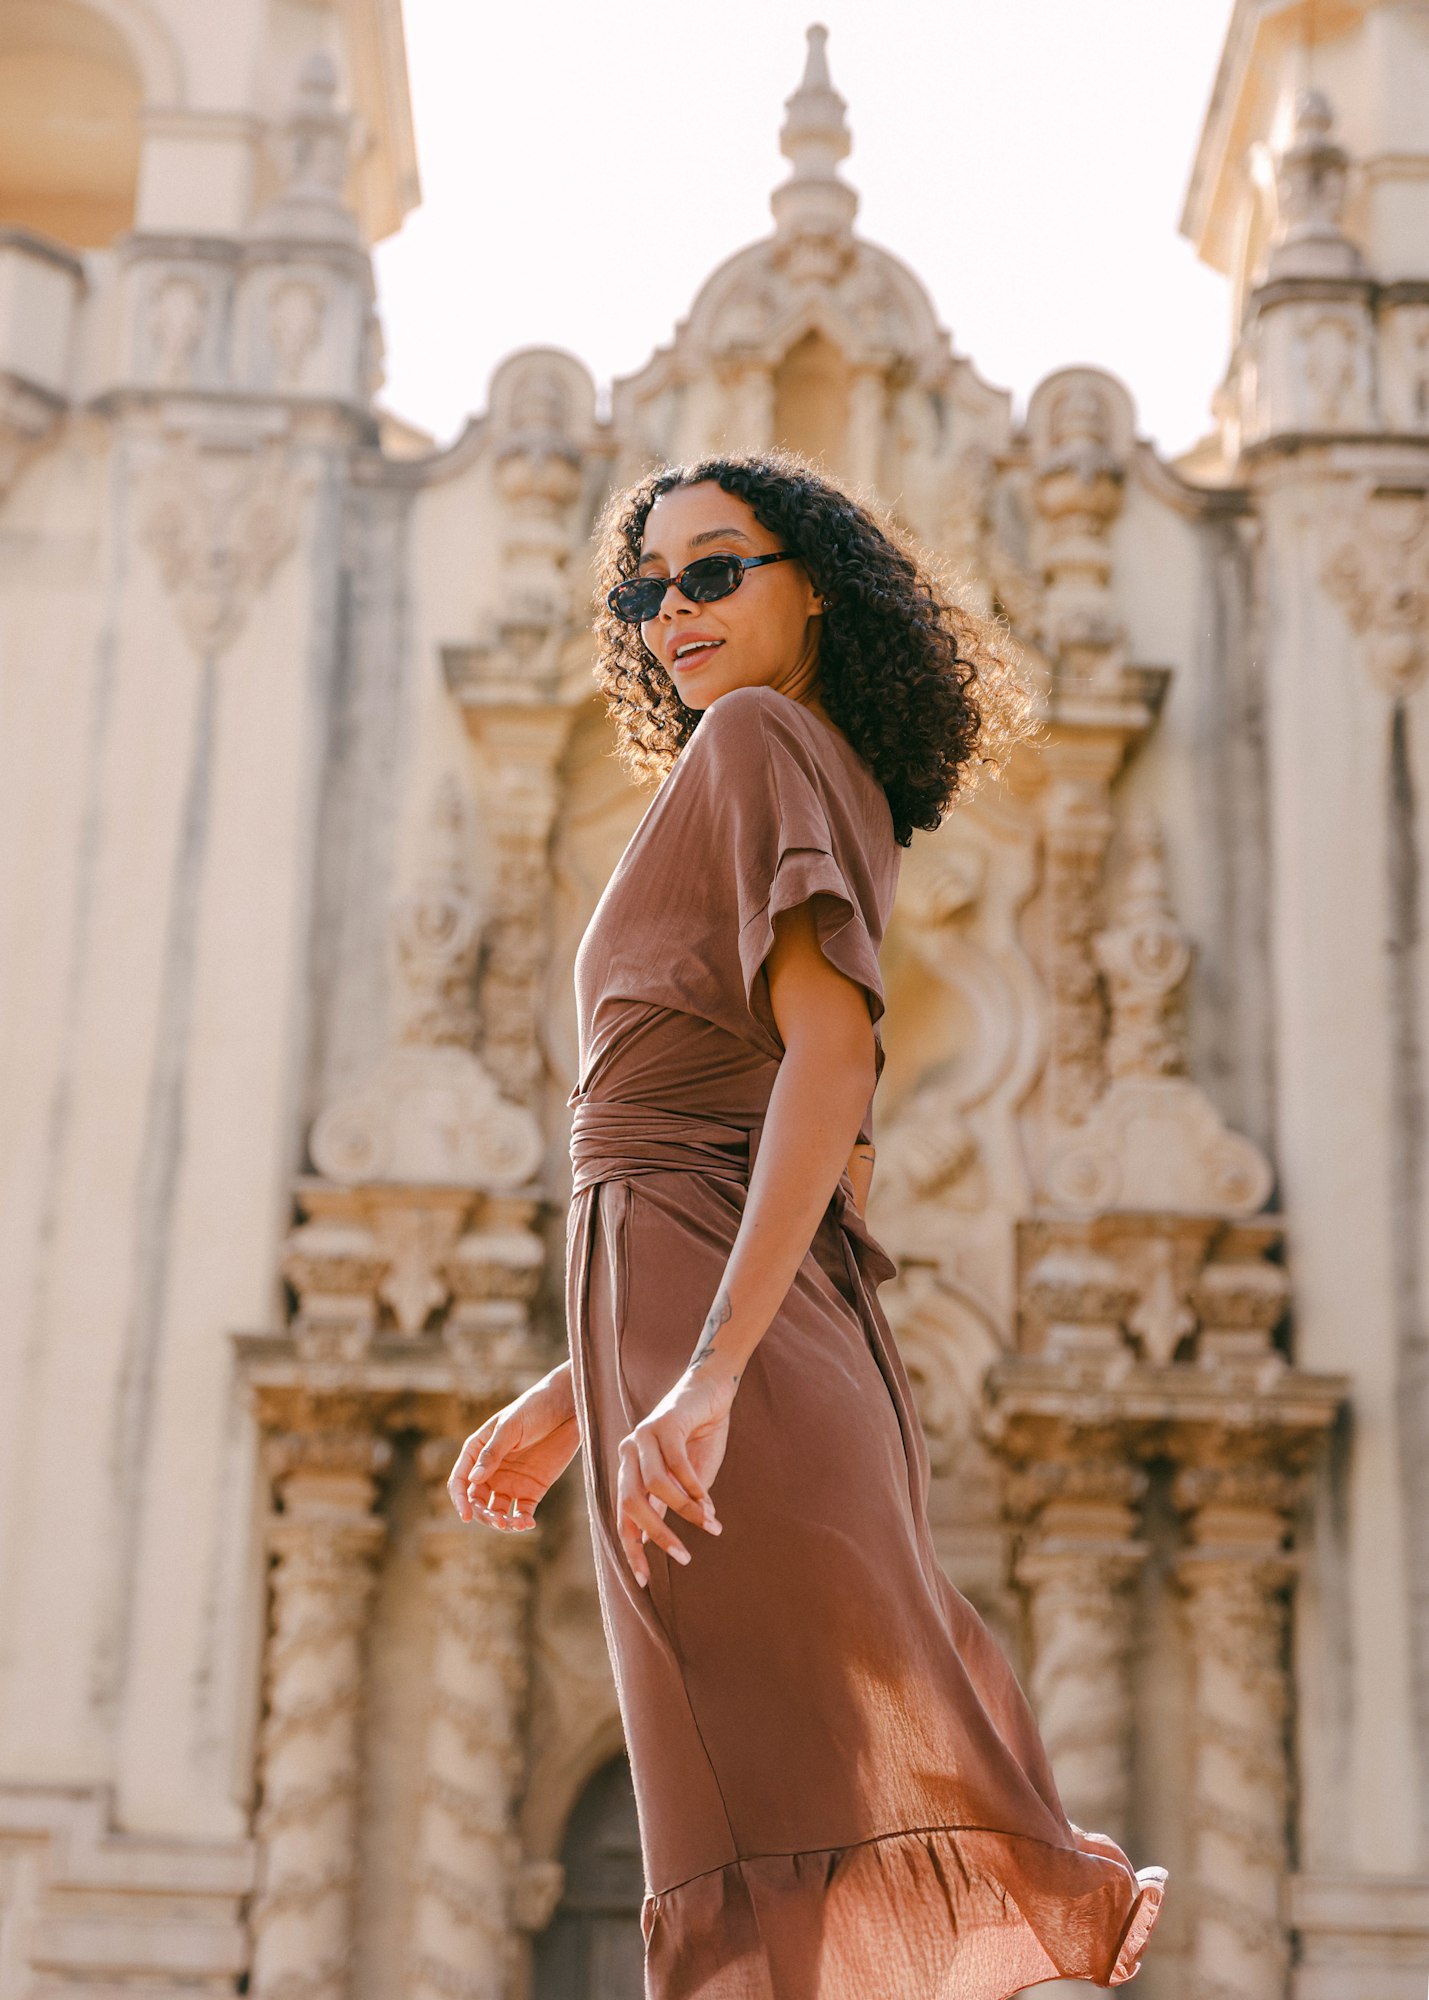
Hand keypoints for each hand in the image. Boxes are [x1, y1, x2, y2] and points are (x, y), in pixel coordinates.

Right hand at [448, 1365, 579, 1529]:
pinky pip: (522, 1512)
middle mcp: (491, 1470)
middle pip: (477, 1501)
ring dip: (502, 1523)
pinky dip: (522, 1522)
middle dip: (483, 1515)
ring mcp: (511, 1481)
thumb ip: (493, 1453)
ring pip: (498, 1511)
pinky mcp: (533, 1489)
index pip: (461, 1481)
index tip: (466, 1516)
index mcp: (479, 1451)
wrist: (568, 1407)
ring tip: (513, 1524)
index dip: (460, 1500)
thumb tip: (473, 1479)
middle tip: (498, 1521)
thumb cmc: (534, 1408)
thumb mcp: (511, 1427)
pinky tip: (528, 1524)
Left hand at [617, 1366, 733, 1587]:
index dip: (631, 1549)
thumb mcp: (683, 1479)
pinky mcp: (665, 1422)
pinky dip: (693, 1487)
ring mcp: (644, 1435)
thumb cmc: (698, 1437)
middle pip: (631, 1504)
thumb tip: (667, 1544)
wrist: (710, 1390)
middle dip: (657, 1535)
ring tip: (709, 1526)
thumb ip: (672, 1505)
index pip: (622, 1516)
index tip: (644, 1581)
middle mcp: (629, 1452)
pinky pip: (677, 1464)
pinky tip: (709, 1501)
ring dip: (684, 1511)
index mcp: (629, 1469)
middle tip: (684, 1557)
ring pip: (655, 1485)